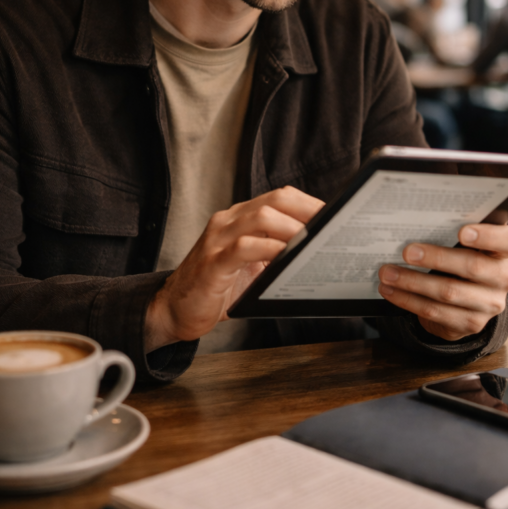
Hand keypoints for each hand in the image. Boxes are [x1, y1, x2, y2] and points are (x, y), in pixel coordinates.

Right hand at [145, 186, 323, 351]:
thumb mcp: (250, 265)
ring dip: (293, 229)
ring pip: (260, 217)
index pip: (279, 197)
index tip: (334, 216)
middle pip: (274, 200)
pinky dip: (270, 249)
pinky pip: (244, 247)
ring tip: (313, 243)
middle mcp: (227, 222)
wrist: (173, 311)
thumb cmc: (216, 289)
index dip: (308, 203)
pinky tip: (286, 258)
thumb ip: (274, 253)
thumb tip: (314, 253)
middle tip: (330, 228)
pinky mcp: (212, 262)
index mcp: (238, 219)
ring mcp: (217, 239)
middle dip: (307, 210)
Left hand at [378, 223, 507, 341]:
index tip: (462, 232)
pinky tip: (391, 291)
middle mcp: (503, 278)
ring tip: (388, 273)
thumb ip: (452, 232)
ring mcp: (489, 304)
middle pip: (472, 267)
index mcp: (505, 251)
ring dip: (413, 282)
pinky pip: (436, 312)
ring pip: (449, 292)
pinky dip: (409, 300)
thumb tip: (417, 221)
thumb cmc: (462, 258)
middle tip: (407, 252)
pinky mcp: (471, 324)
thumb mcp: (465, 244)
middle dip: (436, 258)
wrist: (467, 300)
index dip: (487, 236)